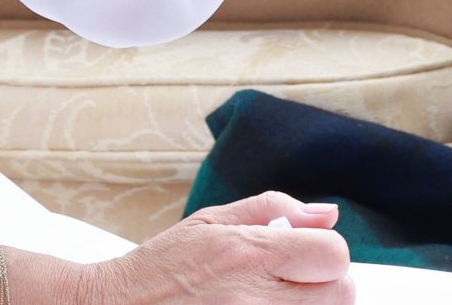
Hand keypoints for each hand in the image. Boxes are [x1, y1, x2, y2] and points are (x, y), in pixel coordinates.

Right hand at [0, 194, 351, 304]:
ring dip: (306, 304)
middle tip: (289, 277)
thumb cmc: (164, 267)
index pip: (333, 254)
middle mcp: (258, 297)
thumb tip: (328, 212)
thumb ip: (272, 210)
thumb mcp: (209, 221)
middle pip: (341, 292)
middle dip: (323, 280)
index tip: (304, 252)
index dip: (324, 250)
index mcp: (248, 253)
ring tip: (270, 295)